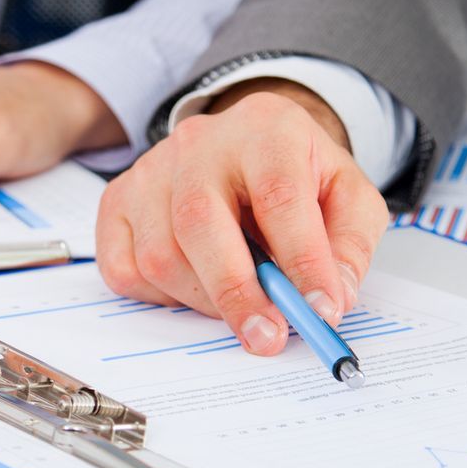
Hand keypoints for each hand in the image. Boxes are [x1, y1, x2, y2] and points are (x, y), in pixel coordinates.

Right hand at [95, 80, 390, 354]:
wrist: (246, 145)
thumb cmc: (296, 173)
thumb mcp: (346, 195)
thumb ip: (349, 246)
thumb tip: (332, 300)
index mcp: (266, 129)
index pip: (278, 196)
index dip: (300, 259)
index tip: (319, 310)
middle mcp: (198, 142)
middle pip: (200, 223)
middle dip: (236, 293)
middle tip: (267, 339)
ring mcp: (149, 171)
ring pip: (160, 256)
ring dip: (204, 299)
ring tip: (240, 304)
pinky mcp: (117, 201)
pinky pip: (125, 269)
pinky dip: (161, 296)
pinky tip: (195, 284)